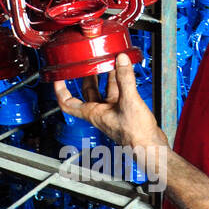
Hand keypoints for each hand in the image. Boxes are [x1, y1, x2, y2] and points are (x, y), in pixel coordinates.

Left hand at [53, 54, 167, 154]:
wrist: (150, 147)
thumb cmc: (136, 135)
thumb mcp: (129, 101)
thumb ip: (125, 79)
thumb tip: (121, 61)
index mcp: (93, 113)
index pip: (67, 102)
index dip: (60, 90)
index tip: (58, 77)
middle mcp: (99, 113)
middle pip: (87, 93)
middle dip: (87, 77)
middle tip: (87, 64)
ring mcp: (111, 112)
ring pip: (104, 92)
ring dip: (105, 78)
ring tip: (107, 63)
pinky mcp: (123, 112)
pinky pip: (116, 94)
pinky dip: (118, 83)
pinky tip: (124, 74)